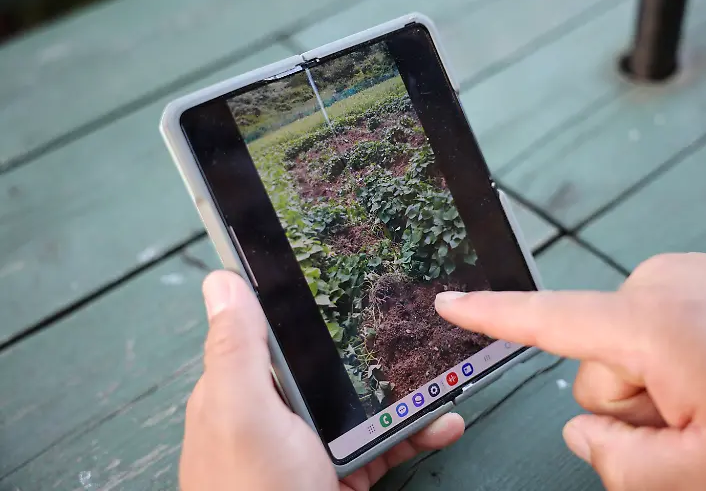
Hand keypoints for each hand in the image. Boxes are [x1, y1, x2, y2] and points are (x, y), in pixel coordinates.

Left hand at [180, 270, 463, 490]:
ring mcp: (310, 446)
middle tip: (414, 334)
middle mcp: (275, 412)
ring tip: (443, 385)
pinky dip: (415, 433)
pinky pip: (383, 442)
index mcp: (245, 387)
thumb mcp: (244, 416)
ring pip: (364, 402)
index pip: (277, 329)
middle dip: (374, 351)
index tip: (351, 274)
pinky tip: (441, 424)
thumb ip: (238, 350)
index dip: (310, 302)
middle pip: (331, 363)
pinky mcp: (340, 474)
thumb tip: (222, 279)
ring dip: (406, 394)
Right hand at [436, 253, 705, 490]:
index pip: (546, 319)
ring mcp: (678, 276)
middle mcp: (655, 285)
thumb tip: (582, 432)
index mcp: (649, 324)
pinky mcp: (695, 277)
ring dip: (661, 387)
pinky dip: (677, 361)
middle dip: (635, 406)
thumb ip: (621, 465)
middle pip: (597, 368)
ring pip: (627, 352)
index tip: (447, 304)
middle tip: (702, 423)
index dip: (489, 318)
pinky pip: (655, 330)